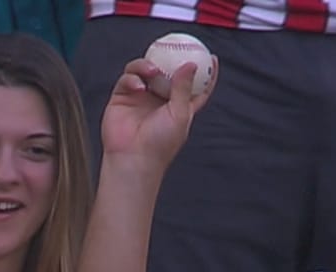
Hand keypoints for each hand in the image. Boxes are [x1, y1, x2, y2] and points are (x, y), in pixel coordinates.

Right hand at [100, 57, 217, 171]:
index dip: (205, 73)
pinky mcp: (123, 97)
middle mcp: (160, 100)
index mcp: (179, 107)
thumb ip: (184, 89)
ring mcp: (141, 97)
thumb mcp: (180, 115)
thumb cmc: (160, 143)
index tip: (212, 58)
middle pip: (167, 72)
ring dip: (148, 66)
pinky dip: (133, 78)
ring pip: (145, 70)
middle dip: (170, 60)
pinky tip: (138, 87)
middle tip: (174, 49)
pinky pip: (128, 79)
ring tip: (152, 71)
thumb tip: (191, 64)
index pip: (195, 87)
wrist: (132, 159)